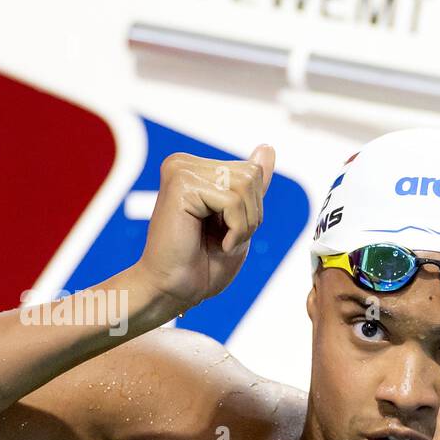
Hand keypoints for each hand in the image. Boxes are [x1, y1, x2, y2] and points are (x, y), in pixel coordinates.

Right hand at [134, 145, 274, 311]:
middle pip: (251, 174)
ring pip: (245, 185)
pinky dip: (236, 229)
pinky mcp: (180, 184)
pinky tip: (220, 244)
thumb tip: (267, 148)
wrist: (172, 290)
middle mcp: (184, 164)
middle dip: (251, 214)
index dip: (253, 208)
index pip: (251, 171)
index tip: (228, 232)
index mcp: (195, 169)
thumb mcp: (238, 219)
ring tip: (223, 242)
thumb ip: (250, 185)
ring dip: (244, 223)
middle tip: (227, 239)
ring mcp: (180, 171)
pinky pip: (232, 200)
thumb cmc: (200, 264)